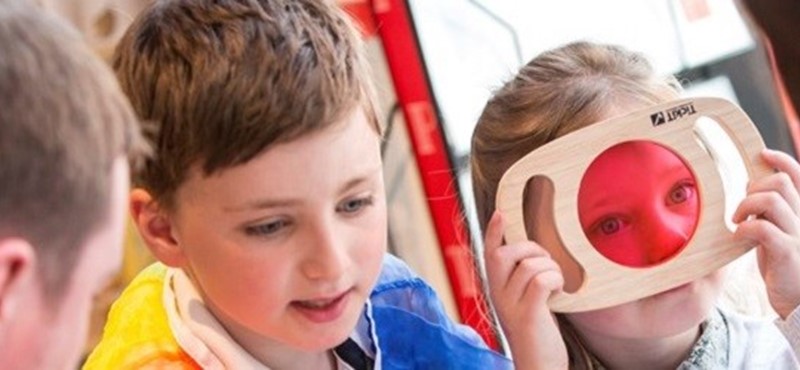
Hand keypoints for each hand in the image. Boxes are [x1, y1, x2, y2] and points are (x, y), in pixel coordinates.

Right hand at [483, 211, 567, 369]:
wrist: (537, 367)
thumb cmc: (537, 335)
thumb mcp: (525, 303)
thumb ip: (525, 281)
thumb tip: (537, 255)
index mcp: (496, 290)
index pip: (488, 255)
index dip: (493, 232)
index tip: (500, 214)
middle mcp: (498, 296)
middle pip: (504, 254)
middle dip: (529, 248)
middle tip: (546, 262)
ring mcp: (511, 306)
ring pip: (530, 265)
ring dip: (551, 267)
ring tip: (557, 282)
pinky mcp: (528, 315)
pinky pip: (541, 281)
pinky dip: (555, 279)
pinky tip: (560, 291)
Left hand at [733, 149, 799, 318]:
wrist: (798, 302)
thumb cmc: (784, 265)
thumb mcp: (778, 232)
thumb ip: (770, 211)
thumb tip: (751, 185)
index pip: (799, 176)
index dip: (782, 160)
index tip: (762, 154)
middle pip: (780, 183)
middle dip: (753, 188)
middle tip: (742, 209)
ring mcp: (799, 235)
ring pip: (771, 200)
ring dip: (745, 206)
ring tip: (738, 222)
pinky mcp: (788, 252)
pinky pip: (763, 228)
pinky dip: (744, 229)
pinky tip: (739, 237)